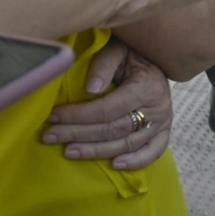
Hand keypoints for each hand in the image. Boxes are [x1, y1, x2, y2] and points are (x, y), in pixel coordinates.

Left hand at [44, 39, 170, 169]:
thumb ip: (104, 65)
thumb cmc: (130, 52)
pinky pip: (153, 152)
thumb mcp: (117, 50)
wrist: (156, 55)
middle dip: (78, 133)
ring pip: (126, 144)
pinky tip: (114, 165)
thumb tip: (90, 89)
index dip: (79, 115)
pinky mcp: (164, 131)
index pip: (108, 109)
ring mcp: (163, 122)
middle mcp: (158, 107)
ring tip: (68, 151)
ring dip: (96, 151)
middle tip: (50, 135)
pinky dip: (136, 161)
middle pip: (113, 129)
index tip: (53, 115)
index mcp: (147, 86)